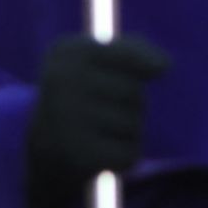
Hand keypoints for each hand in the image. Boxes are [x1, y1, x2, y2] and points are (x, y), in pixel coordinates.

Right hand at [26, 34, 168, 207]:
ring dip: (124, 131)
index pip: (131, 56)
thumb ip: (136, 50)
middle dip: (127, 104)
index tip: (108, 78)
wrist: (42, 151)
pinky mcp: (78, 155)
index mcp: (65, 51)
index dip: (134, 70)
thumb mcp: (102, 61)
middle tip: (94, 111)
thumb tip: (164, 65)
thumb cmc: (83, 97)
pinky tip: (97, 154)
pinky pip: (129, 152)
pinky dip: (121, 156)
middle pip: (134, 91)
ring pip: (133, 122)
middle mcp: (60, 80)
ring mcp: (66, 118)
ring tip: (95, 132)